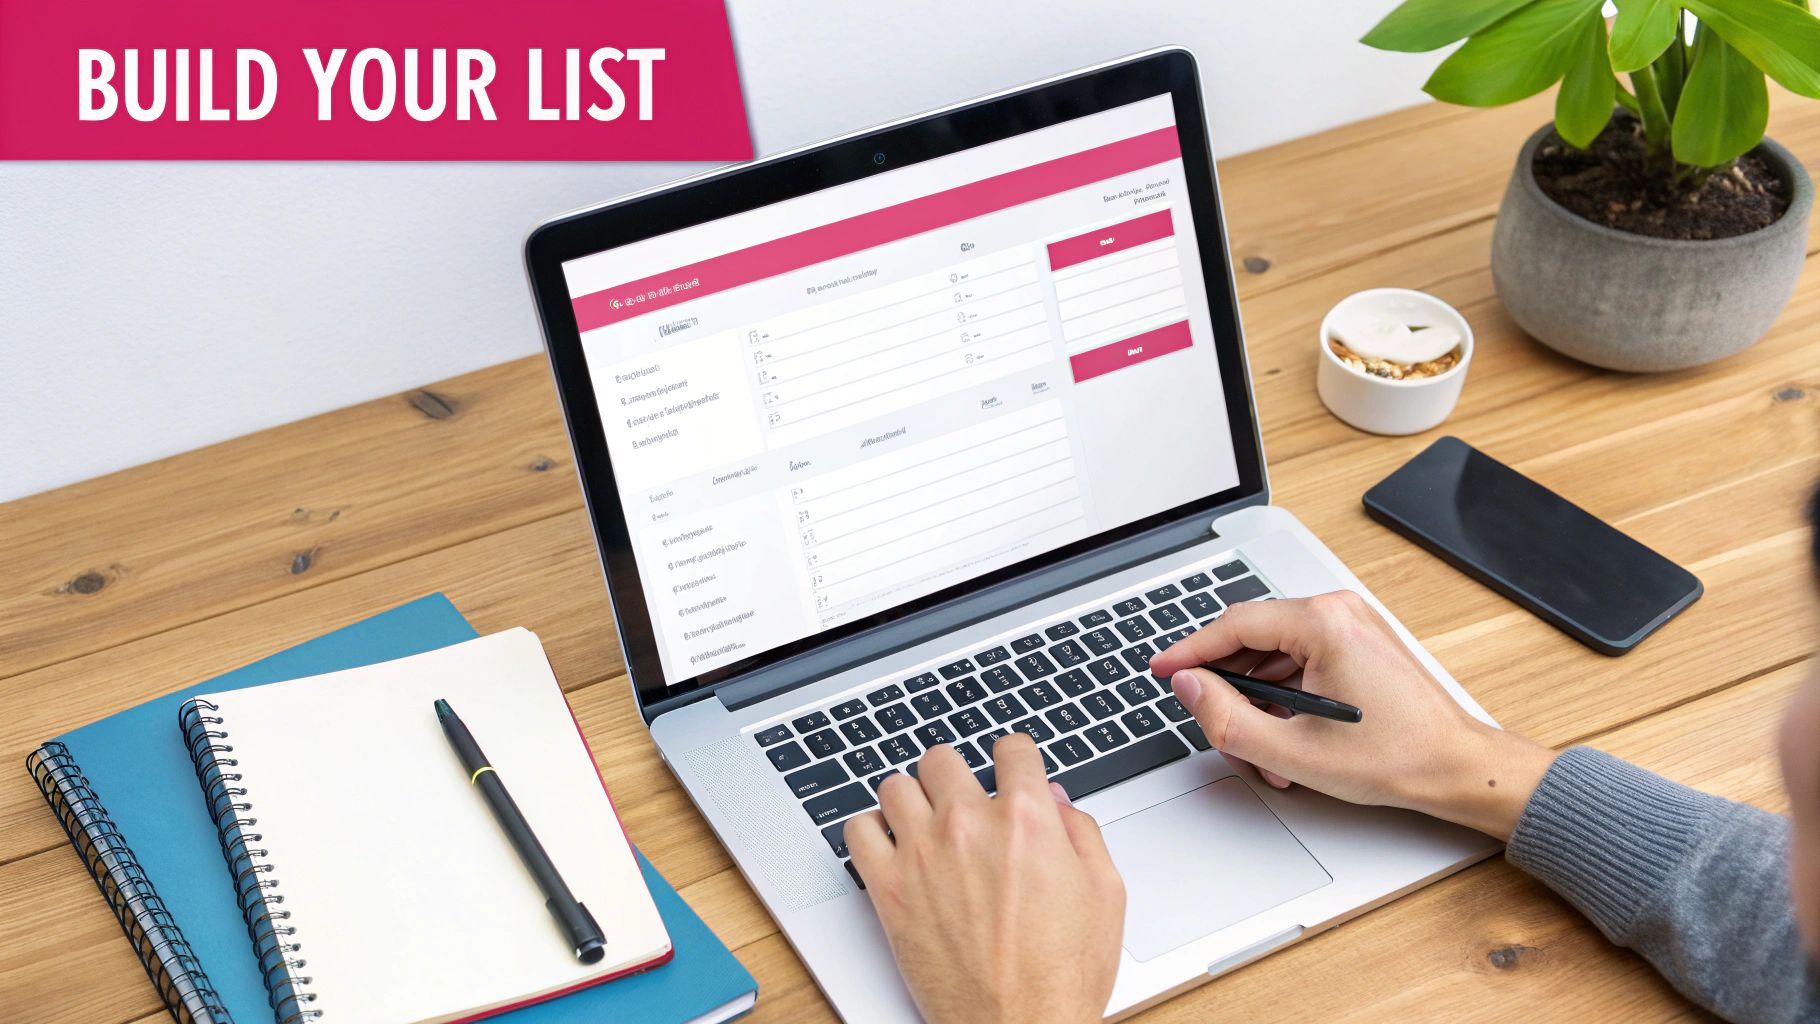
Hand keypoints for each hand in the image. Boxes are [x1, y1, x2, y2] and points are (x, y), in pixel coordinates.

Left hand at [845, 735, 1123, 1023]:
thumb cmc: (1063, 975)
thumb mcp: (1105, 893)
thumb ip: (1081, 832)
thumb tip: (1056, 800)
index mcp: (1027, 821)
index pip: (1010, 748)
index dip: (1014, 758)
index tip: (1010, 768)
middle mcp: (969, 826)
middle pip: (942, 758)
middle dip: (956, 775)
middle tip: (963, 801)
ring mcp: (922, 854)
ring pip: (895, 785)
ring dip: (911, 799)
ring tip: (925, 823)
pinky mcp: (888, 889)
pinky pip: (857, 830)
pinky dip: (871, 831)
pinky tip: (892, 847)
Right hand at [1149, 591, 1554, 839]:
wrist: (1457, 767)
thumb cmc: (1397, 757)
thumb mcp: (1292, 751)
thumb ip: (1225, 717)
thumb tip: (1189, 686)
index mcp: (1322, 623)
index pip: (1232, 625)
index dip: (1189, 652)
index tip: (1162, 670)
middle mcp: (1337, 611)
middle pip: (1251, 639)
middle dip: (1229, 689)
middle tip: (1217, 727)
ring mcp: (1351, 624)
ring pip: (1274, 653)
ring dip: (1257, 700)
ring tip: (1263, 750)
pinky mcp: (1358, 642)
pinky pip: (1300, 659)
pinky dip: (1283, 696)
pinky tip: (1287, 737)